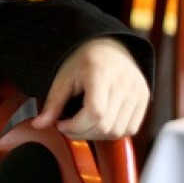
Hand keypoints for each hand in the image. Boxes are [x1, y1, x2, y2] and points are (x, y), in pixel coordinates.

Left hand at [32, 38, 149, 138]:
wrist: (109, 47)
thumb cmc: (84, 61)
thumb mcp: (63, 79)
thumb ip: (52, 104)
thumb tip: (38, 125)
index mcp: (102, 74)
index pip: (95, 112)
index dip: (75, 126)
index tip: (61, 124)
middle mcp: (125, 83)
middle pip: (106, 126)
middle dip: (82, 133)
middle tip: (69, 126)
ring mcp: (138, 92)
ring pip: (118, 131)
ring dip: (97, 135)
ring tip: (83, 124)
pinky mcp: (145, 99)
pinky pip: (130, 128)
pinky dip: (113, 133)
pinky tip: (99, 123)